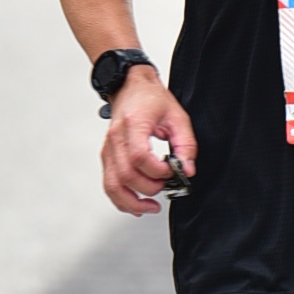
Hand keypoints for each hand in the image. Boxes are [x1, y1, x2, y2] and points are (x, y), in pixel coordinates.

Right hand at [102, 69, 198, 216]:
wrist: (130, 87)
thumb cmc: (150, 98)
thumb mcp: (177, 116)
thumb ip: (185, 144)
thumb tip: (186, 170)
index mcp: (134, 125)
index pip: (139, 157)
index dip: (156, 171)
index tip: (170, 171)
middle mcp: (116, 138)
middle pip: (126, 175)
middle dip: (148, 188)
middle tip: (164, 186)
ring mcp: (109, 149)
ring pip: (112, 184)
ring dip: (131, 201)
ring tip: (150, 207)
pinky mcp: (107, 156)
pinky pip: (109, 183)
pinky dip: (121, 199)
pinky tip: (135, 204)